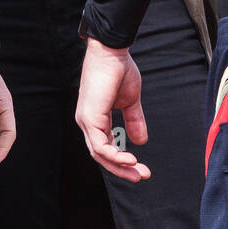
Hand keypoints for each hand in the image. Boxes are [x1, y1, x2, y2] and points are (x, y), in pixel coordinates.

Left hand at [75, 38, 150, 182]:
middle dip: (122, 168)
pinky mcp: (90, 117)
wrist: (112, 52)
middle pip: (101, 156)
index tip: (141, 168)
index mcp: (95, 119)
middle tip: (141, 176)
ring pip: (100, 154)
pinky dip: (115, 155)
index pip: (106, 147)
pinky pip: (100, 146)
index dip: (123, 160)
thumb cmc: (119, 70)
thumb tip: (141, 141)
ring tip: (138, 171)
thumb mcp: (130, 101)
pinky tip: (130, 159)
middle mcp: (87, 122)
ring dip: (120, 165)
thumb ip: (134, 121)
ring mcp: (86, 120)